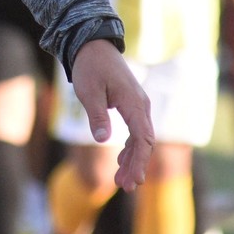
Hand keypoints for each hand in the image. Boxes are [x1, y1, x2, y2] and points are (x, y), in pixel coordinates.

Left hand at [70, 38, 153, 190]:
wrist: (93, 46)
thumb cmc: (90, 67)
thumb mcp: (89, 92)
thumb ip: (97, 115)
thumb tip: (103, 140)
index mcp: (134, 104)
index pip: (143, 138)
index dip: (139, 161)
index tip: (134, 179)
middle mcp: (141, 106)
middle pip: (144, 142)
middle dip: (136, 165)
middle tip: (126, 187)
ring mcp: (138, 107)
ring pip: (140, 139)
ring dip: (132, 160)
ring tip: (122, 182)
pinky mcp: (131, 106)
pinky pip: (135, 132)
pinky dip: (129, 148)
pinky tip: (121, 162)